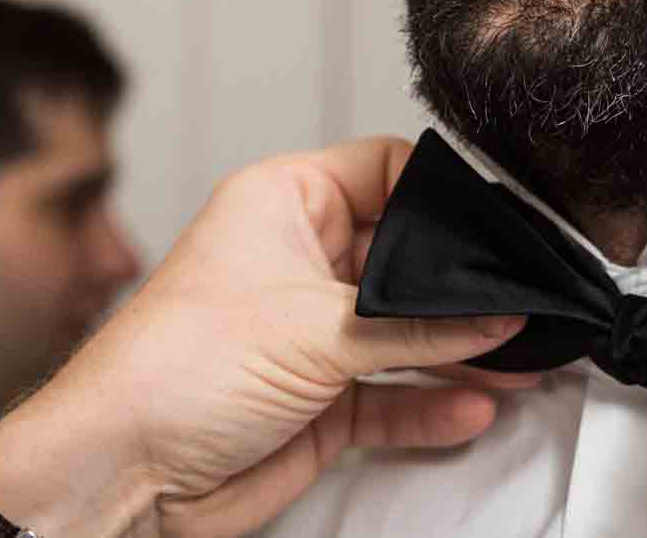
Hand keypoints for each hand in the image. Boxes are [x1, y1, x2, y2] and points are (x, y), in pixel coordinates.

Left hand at [0, 137, 523, 537]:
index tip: (503, 219)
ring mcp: (312, 333)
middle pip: (406, 256)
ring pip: (408, 331)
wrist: (120, 475)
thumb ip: (416, 324)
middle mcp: (299, 260)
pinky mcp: (320, 401)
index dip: (442, 192)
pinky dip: (435, 401)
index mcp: (283, 202)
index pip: (384, 170)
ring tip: (525, 358)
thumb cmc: (173, 370)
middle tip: (525, 295)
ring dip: (462, 349)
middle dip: (464, 282)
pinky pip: (395, 393)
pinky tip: (475, 405)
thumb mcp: (316, 328)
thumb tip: (496, 313)